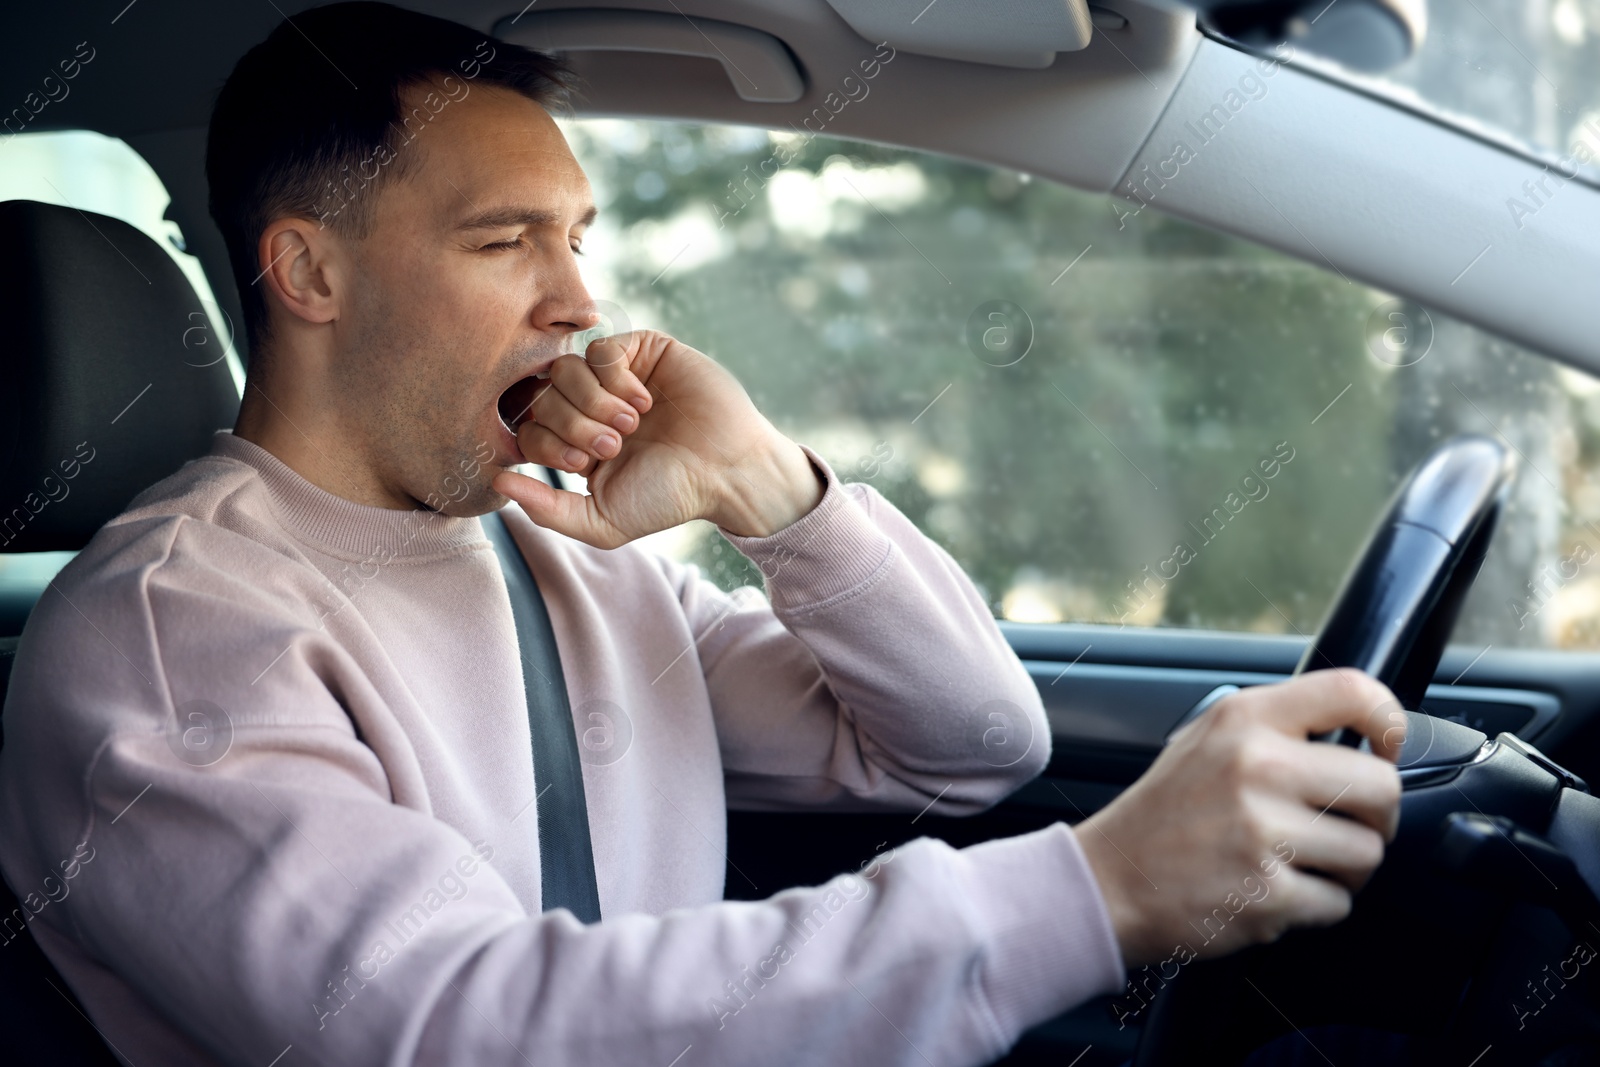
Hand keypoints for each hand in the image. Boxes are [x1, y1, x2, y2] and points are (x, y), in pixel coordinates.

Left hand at [492, 330, 823, 546]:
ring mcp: (615, 376)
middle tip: (613, 444)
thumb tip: (497, 482)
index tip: (584, 463)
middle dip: (574, 424)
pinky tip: (645, 400)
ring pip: (566, 368)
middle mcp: (591, 406)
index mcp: (578, 443)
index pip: (530, 428)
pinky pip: (602, 347)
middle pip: (543, 396)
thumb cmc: (669, 497)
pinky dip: (617, 377)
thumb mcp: (602, 521)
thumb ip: (548, 510)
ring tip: (632, 423)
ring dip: (595, 401)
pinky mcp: (642, 350)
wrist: (726, 470)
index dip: (547, 442)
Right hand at [1074, 669, 1403, 966]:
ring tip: (1301, 863)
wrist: (1110, 881)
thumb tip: (1361, 737)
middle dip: (1375, 816)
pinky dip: (1316, 906)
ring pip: (1368, 853)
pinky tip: (1276, 891)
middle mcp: (1256, 768)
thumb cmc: (1165, 814)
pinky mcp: (1267, 894)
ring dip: (1346, 868)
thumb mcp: (1207, 739)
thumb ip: (1275, 728)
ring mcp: (1262, 833)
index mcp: (1244, 720)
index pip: (1350, 691)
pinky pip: (1338, 904)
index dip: (1388, 720)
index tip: (1386, 748)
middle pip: (1382, 786)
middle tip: (1345, 825)